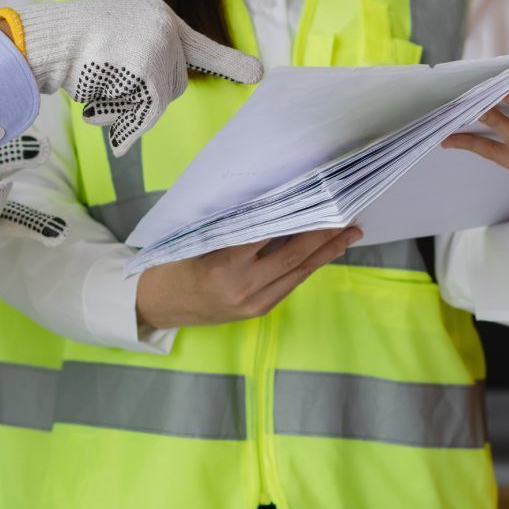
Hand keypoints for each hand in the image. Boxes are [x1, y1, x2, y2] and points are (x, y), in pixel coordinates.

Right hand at [0, 0, 263, 155]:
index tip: (257, 73)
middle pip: (174, 86)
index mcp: (159, 18)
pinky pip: (148, 108)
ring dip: (128, 106)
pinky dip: (123, 114)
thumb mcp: (119, 40)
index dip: (228, 62)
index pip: (201, 46)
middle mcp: (166, 27)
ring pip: (160, 101)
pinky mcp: (149, 63)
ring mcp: (159, 44)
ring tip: (99, 82)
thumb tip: (165, 91)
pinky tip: (97, 94)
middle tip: (109, 82)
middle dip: (144, 98)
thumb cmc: (74, 45)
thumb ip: (146, 59)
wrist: (45, 39)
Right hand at [135, 227, 361, 329]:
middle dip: (323, 235)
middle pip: (293, 256)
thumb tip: (279, 206)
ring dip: (325, 253)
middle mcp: (242, 285)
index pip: (268, 233)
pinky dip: (308, 266)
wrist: (159, 304)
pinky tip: (324, 253)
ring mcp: (252, 302)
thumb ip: (236, 227)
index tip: (318, 197)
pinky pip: (289, 285)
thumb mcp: (200, 238)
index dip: (296, 215)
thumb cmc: (175, 262)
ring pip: (297, 273)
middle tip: (348, 215)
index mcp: (223, 262)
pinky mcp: (257, 311)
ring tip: (349, 234)